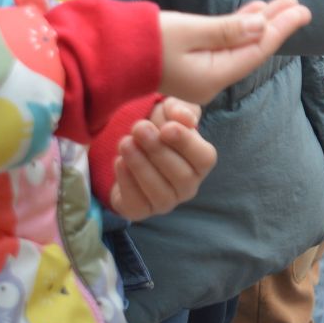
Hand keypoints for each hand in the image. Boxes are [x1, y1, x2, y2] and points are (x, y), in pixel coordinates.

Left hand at [108, 98, 216, 221]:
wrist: (134, 149)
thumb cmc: (158, 127)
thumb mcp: (170, 111)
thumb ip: (180, 110)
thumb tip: (185, 119)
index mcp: (202, 163)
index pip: (204, 159)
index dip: (186, 144)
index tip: (167, 127)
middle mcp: (189, 186)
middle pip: (181, 175)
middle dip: (158, 151)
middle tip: (139, 128)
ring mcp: (166, 202)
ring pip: (159, 192)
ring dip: (141, 166)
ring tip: (125, 143)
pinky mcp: (141, 211)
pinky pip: (136, 203)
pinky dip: (126, 182)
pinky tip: (119, 161)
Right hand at [157, 0, 311, 104]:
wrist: (104, 54)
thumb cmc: (143, 41)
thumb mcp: (188, 32)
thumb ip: (227, 30)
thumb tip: (261, 26)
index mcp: (214, 77)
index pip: (257, 50)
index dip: (281, 28)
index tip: (302, 10)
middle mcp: (212, 79)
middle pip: (253, 48)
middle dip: (275, 24)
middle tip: (297, 2)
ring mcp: (202, 72)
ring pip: (240, 44)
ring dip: (259, 22)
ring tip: (281, 2)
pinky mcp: (192, 62)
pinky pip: (224, 43)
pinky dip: (240, 27)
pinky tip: (253, 12)